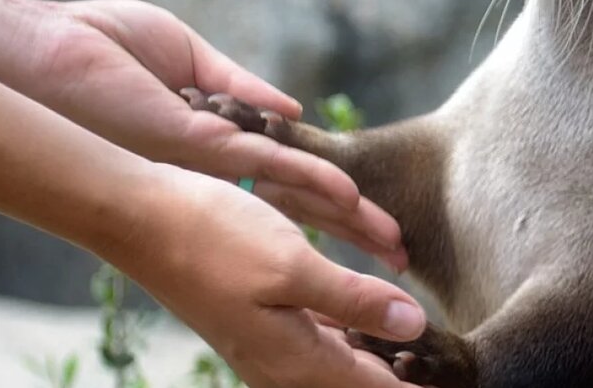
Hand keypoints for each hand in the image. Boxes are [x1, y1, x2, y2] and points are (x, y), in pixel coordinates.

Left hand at [27, 0, 406, 268]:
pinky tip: (348, 197)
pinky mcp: (198, 148)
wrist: (48, 48)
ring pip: (293, 196)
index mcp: (216, 143)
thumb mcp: (190, 58)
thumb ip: (243, 89)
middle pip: (300, 202)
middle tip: (398, 251)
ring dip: (345, 217)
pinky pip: (268, 167)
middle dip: (352, 226)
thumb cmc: (104, 47)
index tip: (370, 210)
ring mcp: (209, 163)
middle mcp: (216, 166)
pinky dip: (310, 180)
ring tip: (391, 241)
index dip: (332, 197)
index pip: (290, 177)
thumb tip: (292, 108)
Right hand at [121, 166, 425, 387]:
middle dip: (400, 376)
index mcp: (296, 359)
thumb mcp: (293, 267)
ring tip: (417, 353)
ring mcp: (268, 346)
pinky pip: (319, 339)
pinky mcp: (258, 323)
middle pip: (358, 383)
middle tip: (439, 372)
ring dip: (378, 354)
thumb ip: (357, 302)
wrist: (141, 221)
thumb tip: (415, 327)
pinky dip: (350, 334)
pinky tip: (368, 322)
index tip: (452, 387)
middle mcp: (283, 364)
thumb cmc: (215, 238)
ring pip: (341, 362)